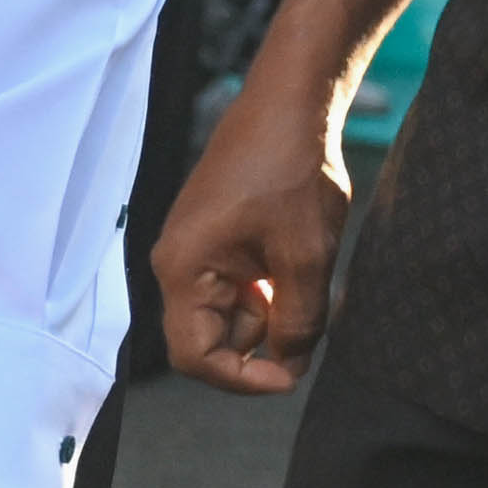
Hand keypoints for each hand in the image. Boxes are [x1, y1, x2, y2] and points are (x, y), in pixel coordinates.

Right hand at [152, 57, 353, 393]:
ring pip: (228, 315)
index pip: (195, 356)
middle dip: (262, 343)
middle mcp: (177, 264)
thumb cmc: (290, 172)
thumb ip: (299, 322)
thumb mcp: (307, 258)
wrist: (288, 108)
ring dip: (271, 315)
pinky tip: (295, 264)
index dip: (242, 379)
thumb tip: (291, 365)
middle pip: (210, 338)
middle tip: (310, 322)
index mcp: (184, 269)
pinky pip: (234, 288)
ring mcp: (194, 251)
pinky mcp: (213, 240)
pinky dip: (268, 291)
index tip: (292, 377)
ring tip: (307, 279)